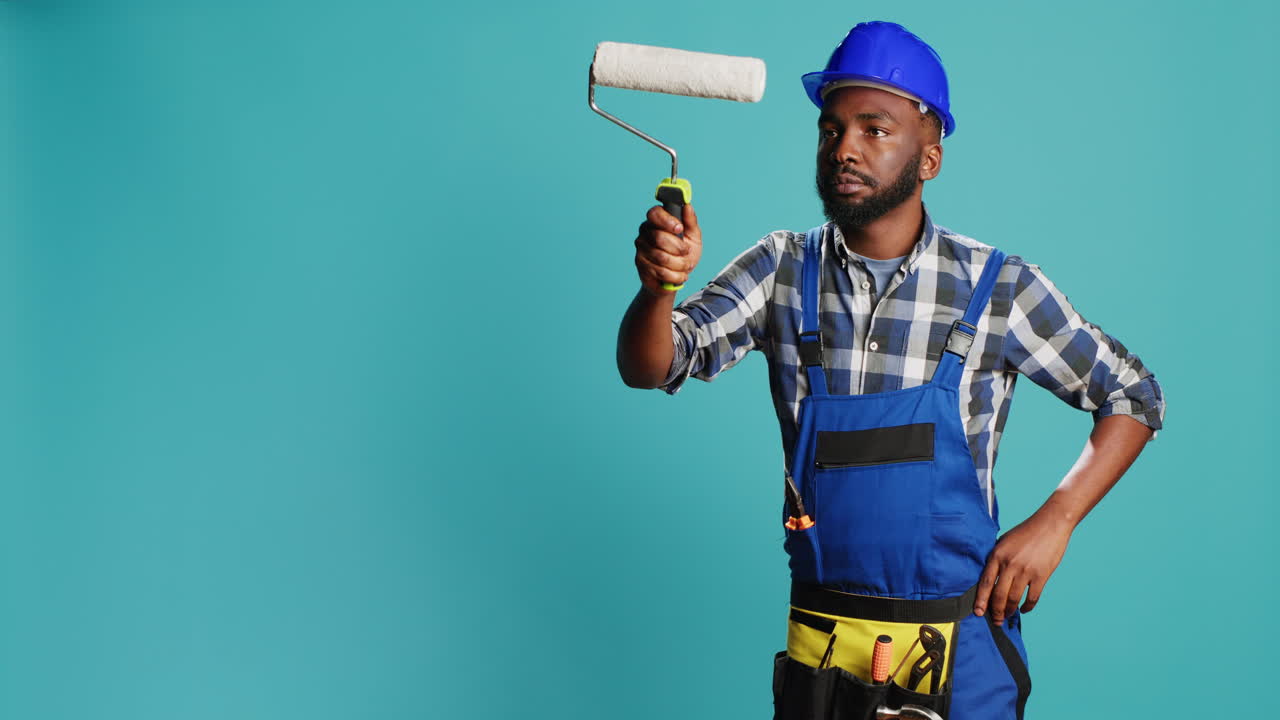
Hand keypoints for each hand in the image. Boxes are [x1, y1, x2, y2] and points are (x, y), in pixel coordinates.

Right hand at [634, 203, 700, 294]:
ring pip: (661, 257)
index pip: (655, 213)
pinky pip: (659, 272)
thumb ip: (690, 221)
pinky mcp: (640, 265)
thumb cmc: (684, 253)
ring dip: (679, 264)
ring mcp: (641, 249)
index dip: (667, 221)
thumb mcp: (693, 236)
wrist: (677, 276)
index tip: (679, 229)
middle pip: (659, 237)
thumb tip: (688, 205)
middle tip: (686, 252)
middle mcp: (645, 232)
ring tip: (685, 265)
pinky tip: (678, 274)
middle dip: (679, 248)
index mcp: (657, 220)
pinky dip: (674, 275)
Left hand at [973, 508, 1073, 624]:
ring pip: (1014, 598)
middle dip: (995, 611)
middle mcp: (1010, 564)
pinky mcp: (1041, 575)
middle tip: (995, 620)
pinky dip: (1027, 606)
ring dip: (1009, 610)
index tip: (978, 612)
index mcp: (997, 555)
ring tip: (1007, 616)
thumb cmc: (1026, 532)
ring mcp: (1026, 571)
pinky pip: (1032, 597)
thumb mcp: (1004, 541)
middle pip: (998, 594)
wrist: (1050, 524)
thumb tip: (990, 577)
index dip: (981, 600)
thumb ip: (997, 557)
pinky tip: (1024, 610)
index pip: (986, 582)